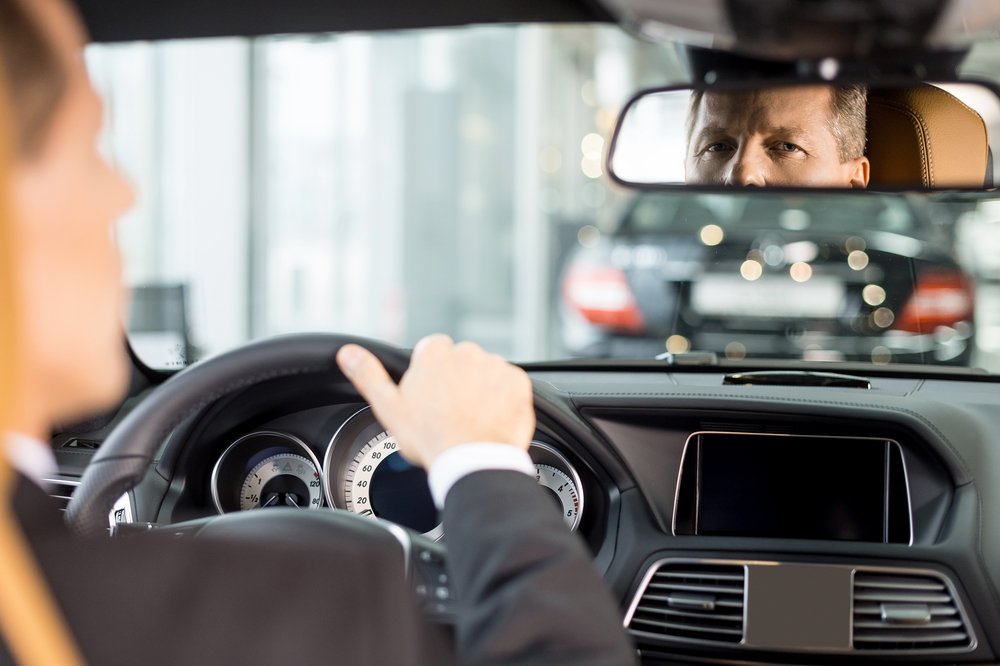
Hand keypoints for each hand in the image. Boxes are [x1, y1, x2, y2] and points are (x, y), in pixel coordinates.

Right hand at [336, 335, 535, 468]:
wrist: (472, 461)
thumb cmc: (430, 438)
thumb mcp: (389, 407)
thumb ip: (369, 375)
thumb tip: (348, 353)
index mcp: (435, 353)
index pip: (434, 351)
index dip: (432, 376)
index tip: (432, 397)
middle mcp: (467, 352)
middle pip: (462, 361)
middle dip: (459, 381)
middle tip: (451, 412)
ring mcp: (496, 366)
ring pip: (487, 373)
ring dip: (483, 390)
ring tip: (472, 419)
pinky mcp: (518, 382)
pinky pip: (511, 386)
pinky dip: (505, 400)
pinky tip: (492, 419)